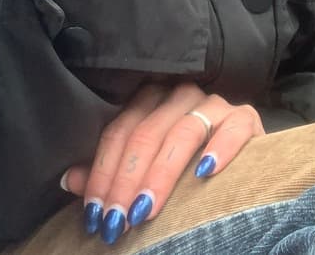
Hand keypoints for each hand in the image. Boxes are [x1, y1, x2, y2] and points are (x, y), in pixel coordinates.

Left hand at [60, 82, 263, 244]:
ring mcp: (214, 104)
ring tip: (145, 208)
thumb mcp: (143, 169)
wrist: (240, 163)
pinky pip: (232, 129)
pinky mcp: (245, 118)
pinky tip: (204, 173)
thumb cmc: (183, 166)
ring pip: (181, 133)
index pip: (119, 131)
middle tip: (117, 219)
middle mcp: (179, 94)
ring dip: (160, 175)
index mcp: (150, 100)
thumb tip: (69, 179)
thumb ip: (110, 171)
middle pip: (146, 133)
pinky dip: (218, 149)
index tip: (95, 212)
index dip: (104, 172)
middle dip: (127, 181)